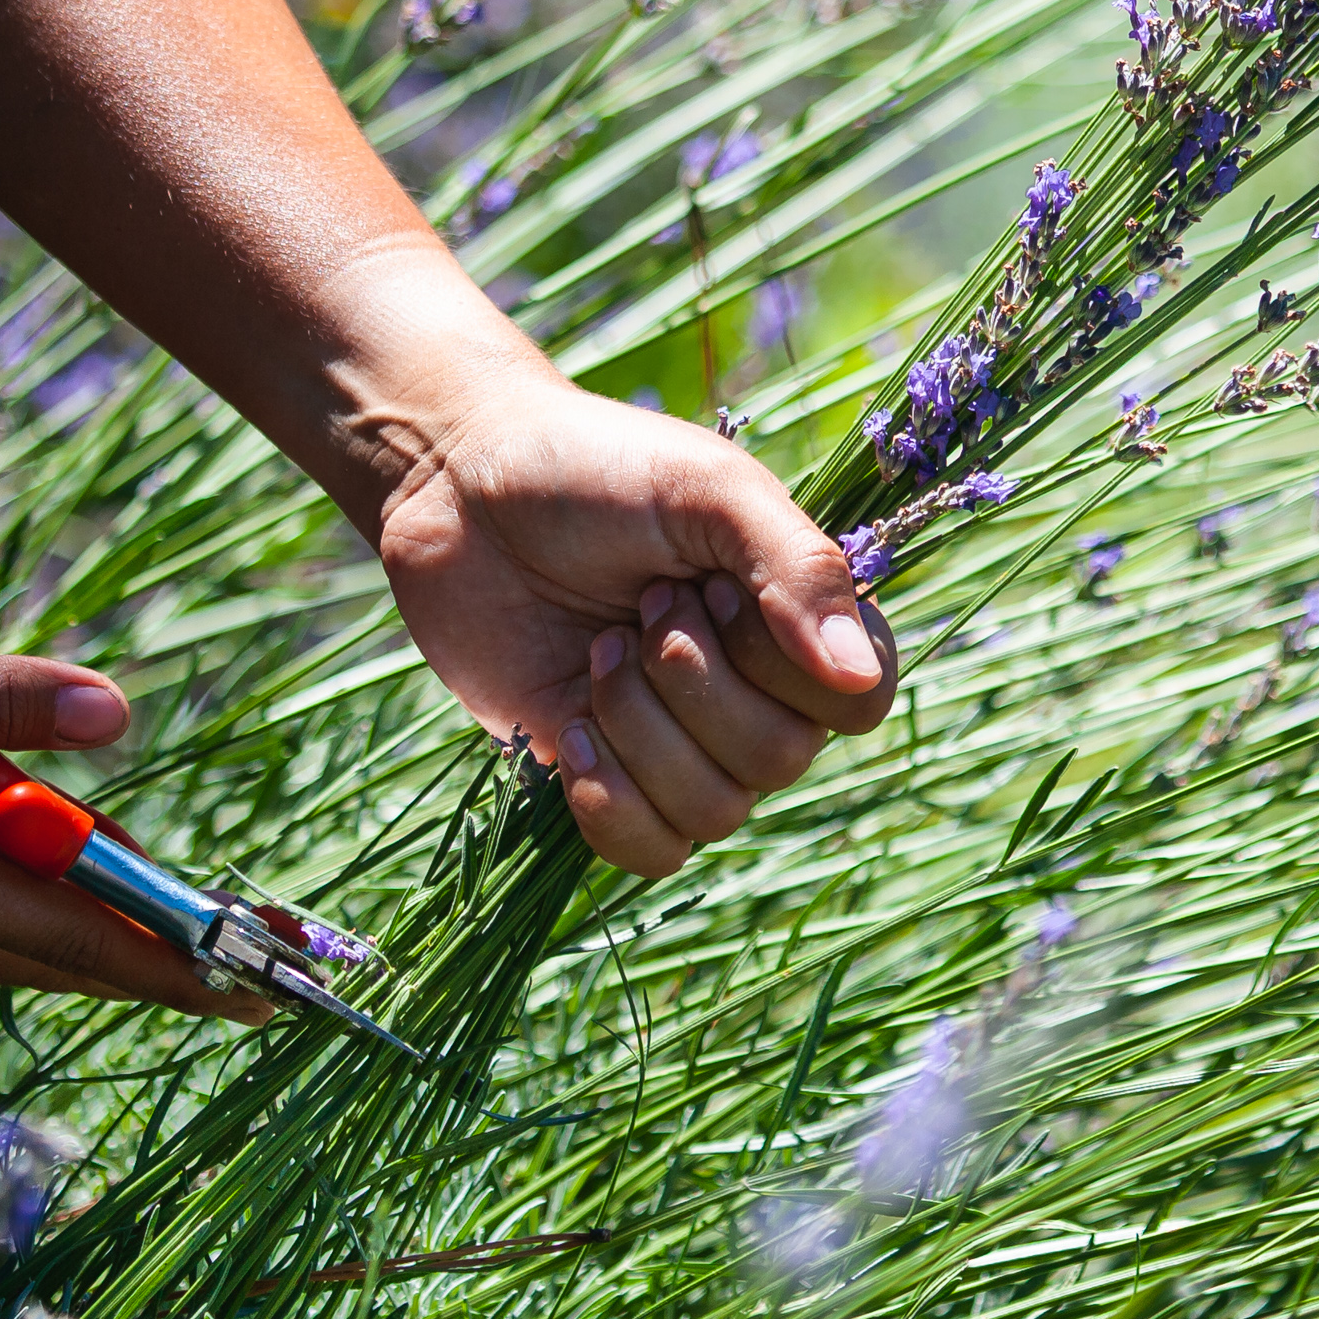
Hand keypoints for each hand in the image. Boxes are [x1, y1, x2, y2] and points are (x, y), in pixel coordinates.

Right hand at [0, 587, 260, 1018]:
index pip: (71, 935)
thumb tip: (113, 719)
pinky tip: (51, 854)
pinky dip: (17, 888)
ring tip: (177, 904)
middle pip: (49, 948)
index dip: (172, 959)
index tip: (258, 988)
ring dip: (86, 919)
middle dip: (155, 951)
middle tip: (258, 959)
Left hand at [371, 368, 894, 875]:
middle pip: (781, 760)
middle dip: (694, 683)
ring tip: (596, 650)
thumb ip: (798, 570)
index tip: (717, 591)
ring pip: (715, 811)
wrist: (457, 485)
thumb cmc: (594, 467)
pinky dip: (612, 803)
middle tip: (639, 605)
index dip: (792, 667)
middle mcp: (751, 690)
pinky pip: (651, 851)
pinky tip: (570, 729)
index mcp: (795, 618)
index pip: (860, 702)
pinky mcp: (603, 779)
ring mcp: (677, 742)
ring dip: (642, 729)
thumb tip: (858, 681)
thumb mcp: (709, 488)